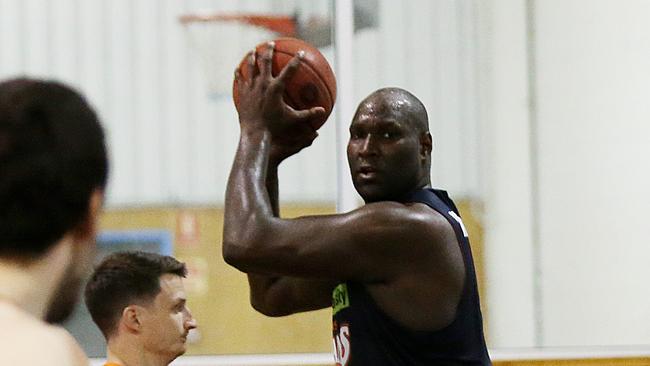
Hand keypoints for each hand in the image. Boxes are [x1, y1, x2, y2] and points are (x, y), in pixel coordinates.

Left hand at [234, 42, 325, 162]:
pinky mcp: (242, 94)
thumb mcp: (293, 120)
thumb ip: (308, 114)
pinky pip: (240, 80)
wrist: (254, 133)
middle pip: (265, 62)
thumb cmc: (275, 127)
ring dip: (252, 58)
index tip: (301, 53)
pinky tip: (238, 69)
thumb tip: (323, 111)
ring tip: (252, 51)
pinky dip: (239, 73)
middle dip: (268, 50)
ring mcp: (251, 88)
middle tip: (271, 43)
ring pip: (250, 67)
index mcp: (276, 88)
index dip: (296, 60)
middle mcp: (263, 84)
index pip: (289, 70)